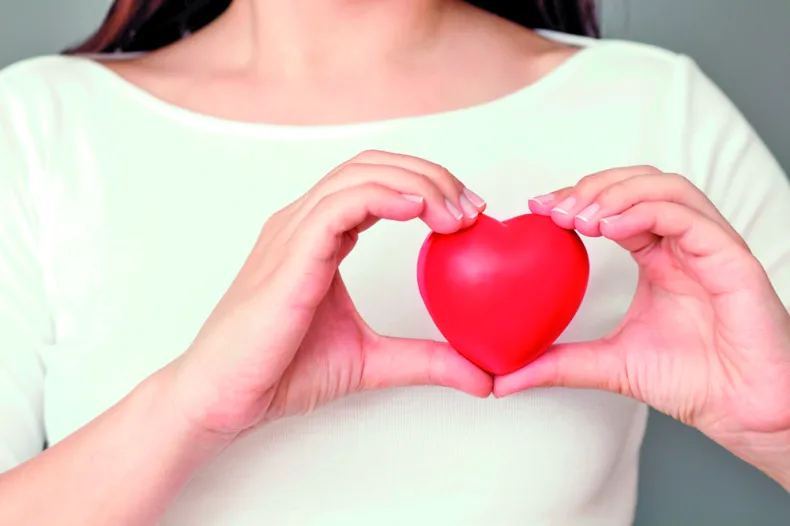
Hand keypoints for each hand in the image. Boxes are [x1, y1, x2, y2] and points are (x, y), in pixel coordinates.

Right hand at [169, 150, 491, 438]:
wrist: (224, 397)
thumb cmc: (280, 371)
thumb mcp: (373, 360)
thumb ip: (425, 360)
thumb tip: (482, 378)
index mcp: (319, 237)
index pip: (378, 184)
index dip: (428, 187)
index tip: (469, 216)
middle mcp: (304, 223)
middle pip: (373, 167)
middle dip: (431, 176)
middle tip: (473, 209)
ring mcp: (293, 233)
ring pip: (359, 175)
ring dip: (417, 183)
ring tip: (456, 214)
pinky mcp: (289, 254)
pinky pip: (338, 205)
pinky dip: (383, 197)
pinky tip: (418, 210)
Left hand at [494, 165, 789, 484]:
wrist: (741, 412)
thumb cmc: (692, 383)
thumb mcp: (608, 365)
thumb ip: (558, 364)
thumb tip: (503, 378)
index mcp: (659, 256)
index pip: (617, 205)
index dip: (578, 198)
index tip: (538, 208)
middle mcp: (683, 244)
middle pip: (639, 183)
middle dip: (592, 187)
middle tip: (554, 210)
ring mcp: (709, 247)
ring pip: (666, 187)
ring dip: (617, 192)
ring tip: (580, 216)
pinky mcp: (732, 259)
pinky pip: (689, 217)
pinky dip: (646, 211)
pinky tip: (610, 228)